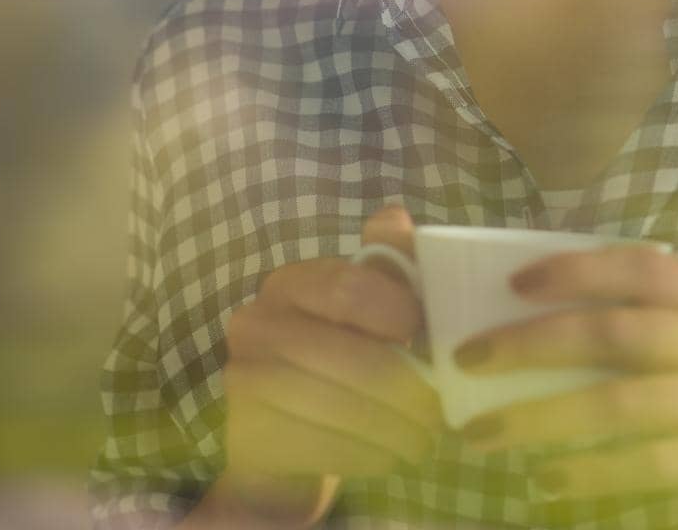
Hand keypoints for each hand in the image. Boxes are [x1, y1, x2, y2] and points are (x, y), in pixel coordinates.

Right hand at [209, 206, 443, 526]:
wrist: (296, 434)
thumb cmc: (349, 354)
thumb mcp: (376, 305)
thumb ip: (391, 261)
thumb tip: (394, 219)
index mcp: (291, 281)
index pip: (346, 286)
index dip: (394, 310)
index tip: (425, 334)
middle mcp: (255, 321)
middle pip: (343, 353)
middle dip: (401, 387)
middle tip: (436, 411)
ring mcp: (241, 379)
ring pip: (330, 404)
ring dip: (386, 427)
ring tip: (421, 440)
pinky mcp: (243, 433)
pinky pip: (311, 445)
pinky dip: (358, 454)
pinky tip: (385, 457)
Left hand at [451, 243, 677, 529]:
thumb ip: (656, 328)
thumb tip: (548, 329)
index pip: (636, 267)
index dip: (573, 267)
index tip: (512, 281)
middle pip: (613, 329)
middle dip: (532, 341)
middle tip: (467, 356)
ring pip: (619, 399)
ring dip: (542, 416)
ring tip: (485, 433)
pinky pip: (652, 462)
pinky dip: (593, 471)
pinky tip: (549, 482)